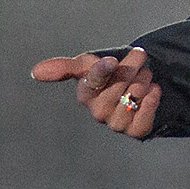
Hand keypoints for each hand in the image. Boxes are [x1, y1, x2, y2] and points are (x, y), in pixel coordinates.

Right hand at [31, 47, 159, 137]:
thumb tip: (35, 72)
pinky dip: (151, 103)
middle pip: (114, 91)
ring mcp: (116, 123)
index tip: (112, 60)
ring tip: (146, 74)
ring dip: (142, 84)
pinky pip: (142, 121)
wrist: (139, 84)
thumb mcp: (89, 65)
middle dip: (130, 71)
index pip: (90, 84)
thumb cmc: (110, 74)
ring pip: (130, 103)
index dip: (101, 72)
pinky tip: (154, 90)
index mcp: (86, 93)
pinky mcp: (135, 132)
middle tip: (140, 56)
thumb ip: (65, 67)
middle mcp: (98, 111)